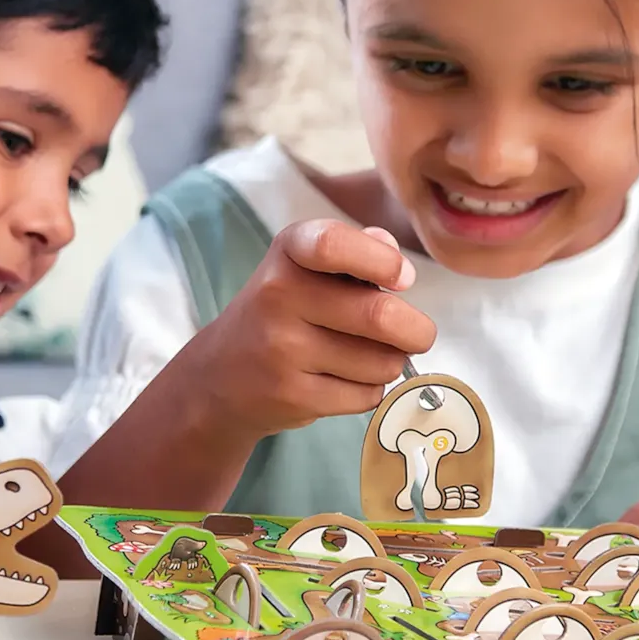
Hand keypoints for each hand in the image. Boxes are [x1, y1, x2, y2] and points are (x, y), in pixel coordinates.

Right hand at [187, 220, 436, 438]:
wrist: (221, 376)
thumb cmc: (282, 312)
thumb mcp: (305, 268)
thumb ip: (355, 251)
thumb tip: (394, 256)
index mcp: (288, 252)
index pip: (333, 244)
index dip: (381, 261)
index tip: (403, 280)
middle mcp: (277, 295)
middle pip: (380, 316)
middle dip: (416, 330)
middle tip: (417, 334)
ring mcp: (281, 349)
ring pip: (380, 362)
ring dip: (390, 363)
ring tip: (366, 357)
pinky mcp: (291, 395)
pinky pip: (366, 395)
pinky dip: (370, 390)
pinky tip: (345, 381)